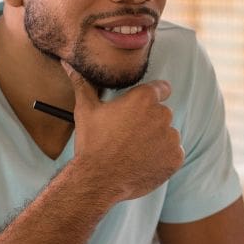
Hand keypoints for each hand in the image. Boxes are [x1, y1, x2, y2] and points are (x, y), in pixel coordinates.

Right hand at [63, 60, 183, 201]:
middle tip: (128, 136)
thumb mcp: (86, 110)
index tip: (139, 109)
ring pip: (168, 134)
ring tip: (133, 151)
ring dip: (156, 140)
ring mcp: (172, 137)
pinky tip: (143, 163)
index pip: (162, 88)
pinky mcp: (176, 157)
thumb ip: (83, 83)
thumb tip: (68, 62)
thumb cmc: (92, 143)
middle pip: (162, 113)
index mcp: (144, 98)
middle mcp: (163, 114)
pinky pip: (173, 153)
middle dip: (149, 122)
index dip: (151, 97)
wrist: (99, 180)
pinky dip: (163, 158)